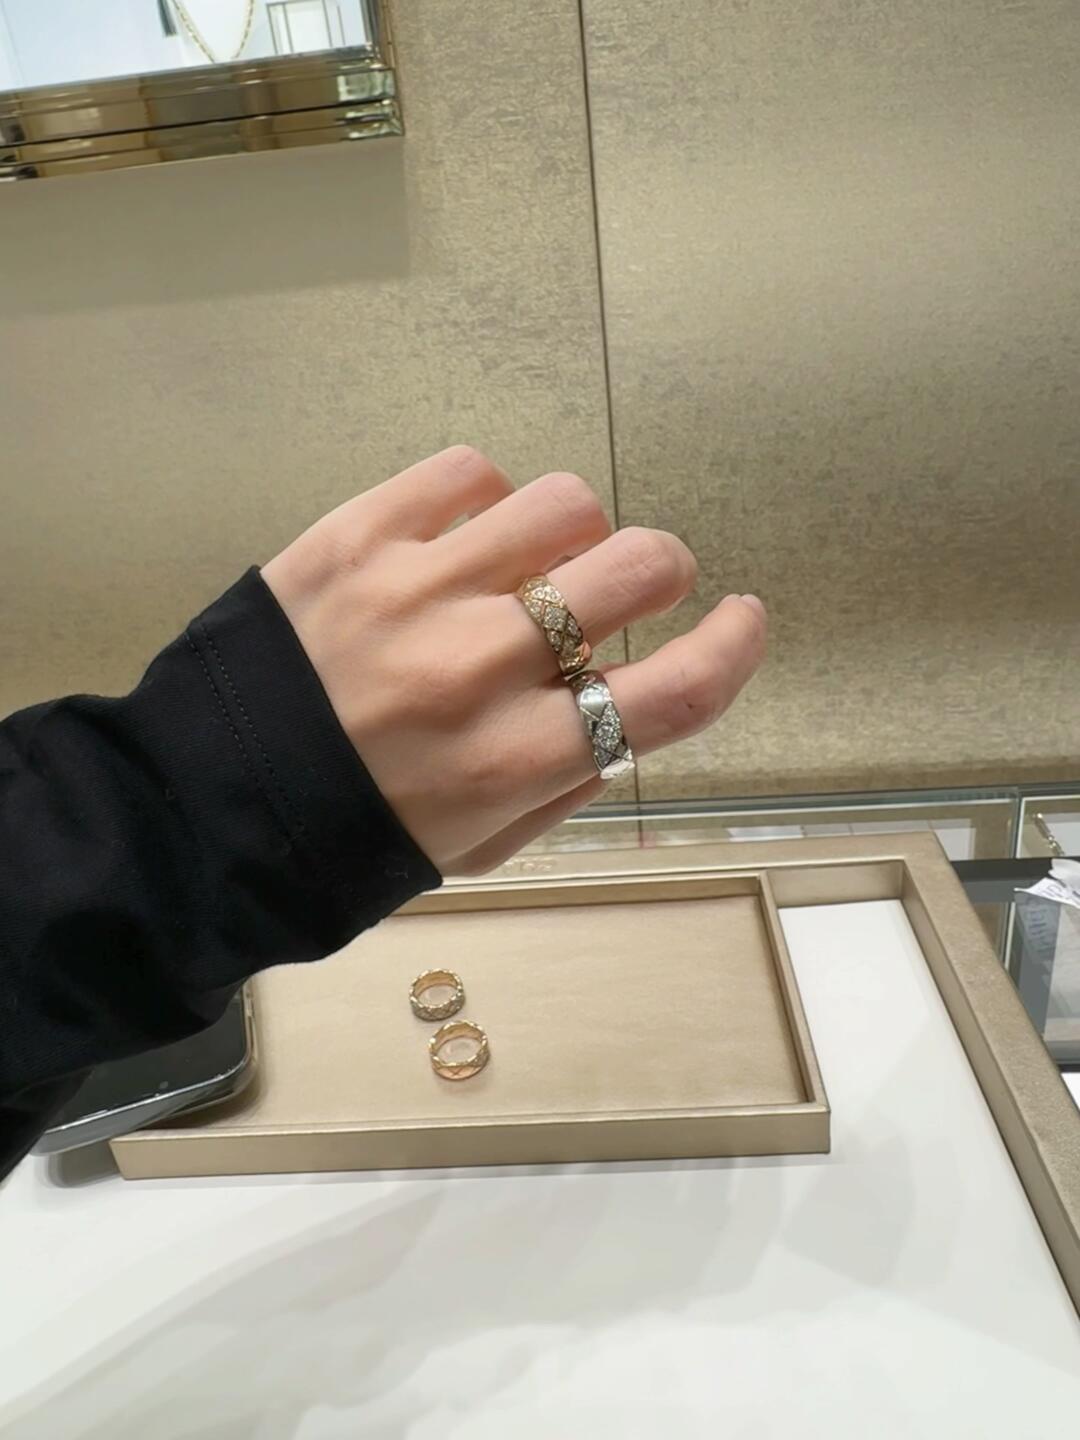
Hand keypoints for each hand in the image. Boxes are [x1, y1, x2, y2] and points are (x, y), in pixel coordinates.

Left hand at [261, 447, 765, 874]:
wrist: (208, 804)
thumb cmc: (358, 833)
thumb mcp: (482, 847)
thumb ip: (572, 775)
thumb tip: (640, 689)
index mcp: (515, 760)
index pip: (677, 691)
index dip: (735, 647)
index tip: (743, 620)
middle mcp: (478, 667)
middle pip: (637, 568)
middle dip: (660, 573)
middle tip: (627, 590)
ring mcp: (415, 590)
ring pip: (563, 503)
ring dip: (574, 534)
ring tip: (533, 564)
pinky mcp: (356, 534)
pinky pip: (469, 471)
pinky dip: (489, 501)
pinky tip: (464, 541)